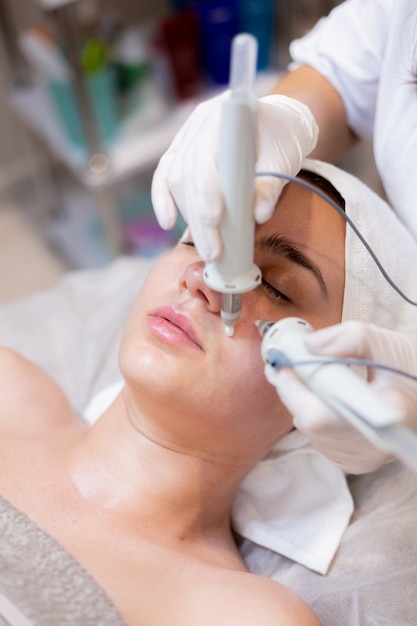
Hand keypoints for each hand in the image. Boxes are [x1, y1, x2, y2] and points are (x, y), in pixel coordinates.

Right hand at [151, 92, 317, 261]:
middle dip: (199, 218)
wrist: (277, 123)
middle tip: (213, 252)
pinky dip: (165, 201)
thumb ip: (271, 186)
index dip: (207, 190)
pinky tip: (169, 223)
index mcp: (226, 115)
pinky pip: (165, 175)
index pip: (206, 156)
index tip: (215, 221)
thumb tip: (259, 215)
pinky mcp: (181, 151)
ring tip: (206, 245)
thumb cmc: (282, 139)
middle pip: (188, 173)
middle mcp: (200, 122)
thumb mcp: (285, 159)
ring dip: (188, 216)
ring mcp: (188, 135)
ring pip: (176, 178)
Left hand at [265, 321, 416, 473]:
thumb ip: (351, 338)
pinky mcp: (352, 464)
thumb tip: (310, 345)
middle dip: (294, 389)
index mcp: (385, 413)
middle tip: (288, 365)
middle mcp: (372, 444)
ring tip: (310, 378)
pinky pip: (317, 439)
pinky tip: (323, 398)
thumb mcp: (386, 345)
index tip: (283, 365)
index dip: (295, 388)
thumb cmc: (407, 375)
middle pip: (310, 421)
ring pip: (309, 430)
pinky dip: (312, 415)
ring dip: (302, 401)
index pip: (320, 414)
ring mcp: (360, 459)